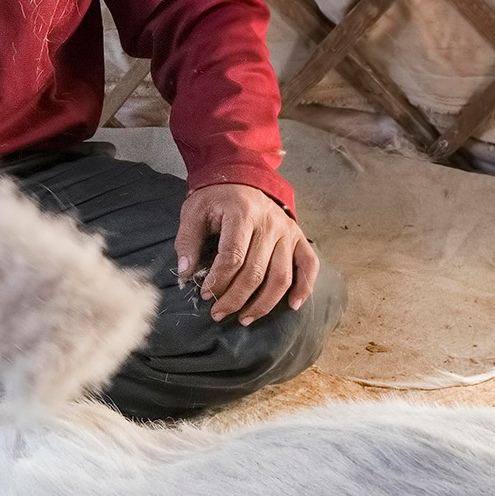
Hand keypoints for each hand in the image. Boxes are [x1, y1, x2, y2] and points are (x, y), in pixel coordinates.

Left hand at [175, 183, 317, 324]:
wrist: (241, 176)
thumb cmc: (216, 198)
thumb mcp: (194, 211)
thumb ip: (187, 241)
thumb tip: (185, 274)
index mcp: (242, 214)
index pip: (233, 256)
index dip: (219, 280)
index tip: (206, 295)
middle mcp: (270, 223)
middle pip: (256, 272)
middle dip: (235, 299)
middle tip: (218, 313)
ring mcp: (287, 231)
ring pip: (281, 276)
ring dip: (263, 303)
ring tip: (245, 319)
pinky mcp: (298, 237)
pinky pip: (309, 265)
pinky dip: (305, 287)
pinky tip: (292, 305)